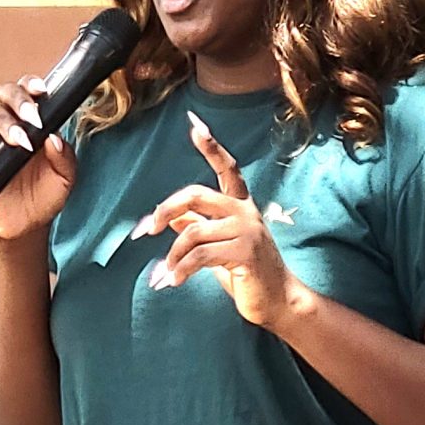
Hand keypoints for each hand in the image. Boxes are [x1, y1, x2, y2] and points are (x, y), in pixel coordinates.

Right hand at [0, 77, 76, 243]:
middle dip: (18, 99)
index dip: (33, 86)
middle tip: (31, 117)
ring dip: (4, 123)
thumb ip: (65, 158)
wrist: (28, 225)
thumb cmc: (46, 195)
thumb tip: (54, 138)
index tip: (42, 91)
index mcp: (35, 123)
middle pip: (6, 94)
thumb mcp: (66, 178)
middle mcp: (13, 126)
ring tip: (19, 141)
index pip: (30, 92)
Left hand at [134, 113, 293, 328]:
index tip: (195, 123)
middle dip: (166, 209)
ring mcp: (247, 230)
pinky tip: (175, 281)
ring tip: (167, 274)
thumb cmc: (246, 274)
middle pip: (196, 194)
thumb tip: (169, 217)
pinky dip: (181, 269)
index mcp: (240, 205)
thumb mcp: (218, 248)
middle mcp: (245, 211)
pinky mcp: (245, 252)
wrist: (276, 302)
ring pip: (192, 232)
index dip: (211, 146)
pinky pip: (200, 255)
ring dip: (173, 256)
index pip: (227, 168)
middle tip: (148, 229)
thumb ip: (197, 227)